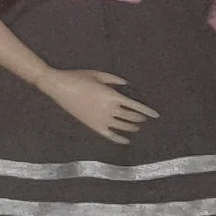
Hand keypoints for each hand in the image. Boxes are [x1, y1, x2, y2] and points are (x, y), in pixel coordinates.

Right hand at [39, 69, 157, 143]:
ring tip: (137, 127)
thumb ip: (115, 80)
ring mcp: (101, 119)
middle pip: (131, 117)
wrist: (58, 87)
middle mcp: (109, 110)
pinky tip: (126, 141)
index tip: (156, 115)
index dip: (147, 111)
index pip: (136, 106)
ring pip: (123, 127)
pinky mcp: (93, 126)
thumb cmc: (78, 78)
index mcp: (112, 96)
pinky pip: (110, 135)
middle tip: (144, 119)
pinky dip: (119, 139)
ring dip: (132, 127)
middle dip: (140, 118)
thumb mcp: (98, 74)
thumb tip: (126, 85)